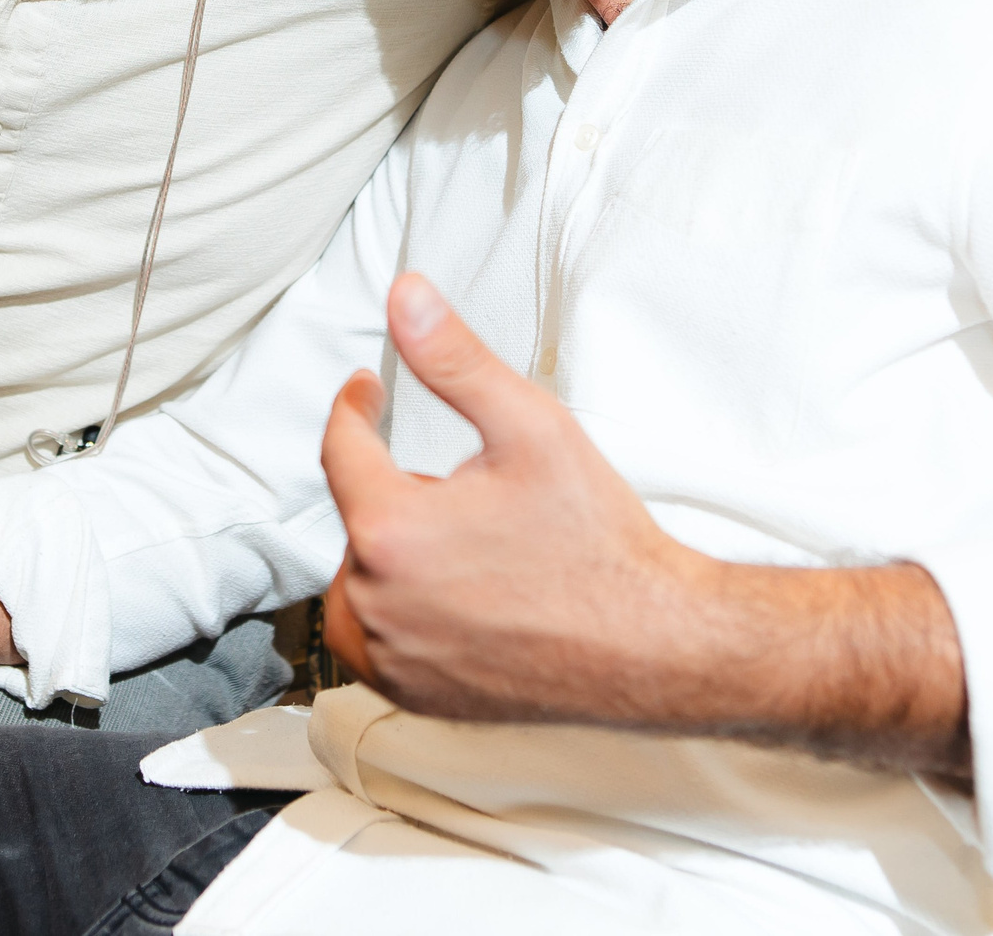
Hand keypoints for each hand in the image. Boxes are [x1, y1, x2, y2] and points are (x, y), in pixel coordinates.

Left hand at [318, 273, 698, 722]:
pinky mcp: (412, 695)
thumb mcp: (530, 426)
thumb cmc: (598, 543)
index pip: (341, 447)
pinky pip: (376, 641)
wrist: (651, 644)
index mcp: (390, 528)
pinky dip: (400, 612)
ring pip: (358, 581)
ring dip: (392, 554)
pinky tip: (463, 597)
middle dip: (400, 493)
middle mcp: (375, 601)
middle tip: (473, 493)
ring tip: (468, 547)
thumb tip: (405, 297)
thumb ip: (454, 358)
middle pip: (358, 516)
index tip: (368, 391)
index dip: (356, 406)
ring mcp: (393, 657)